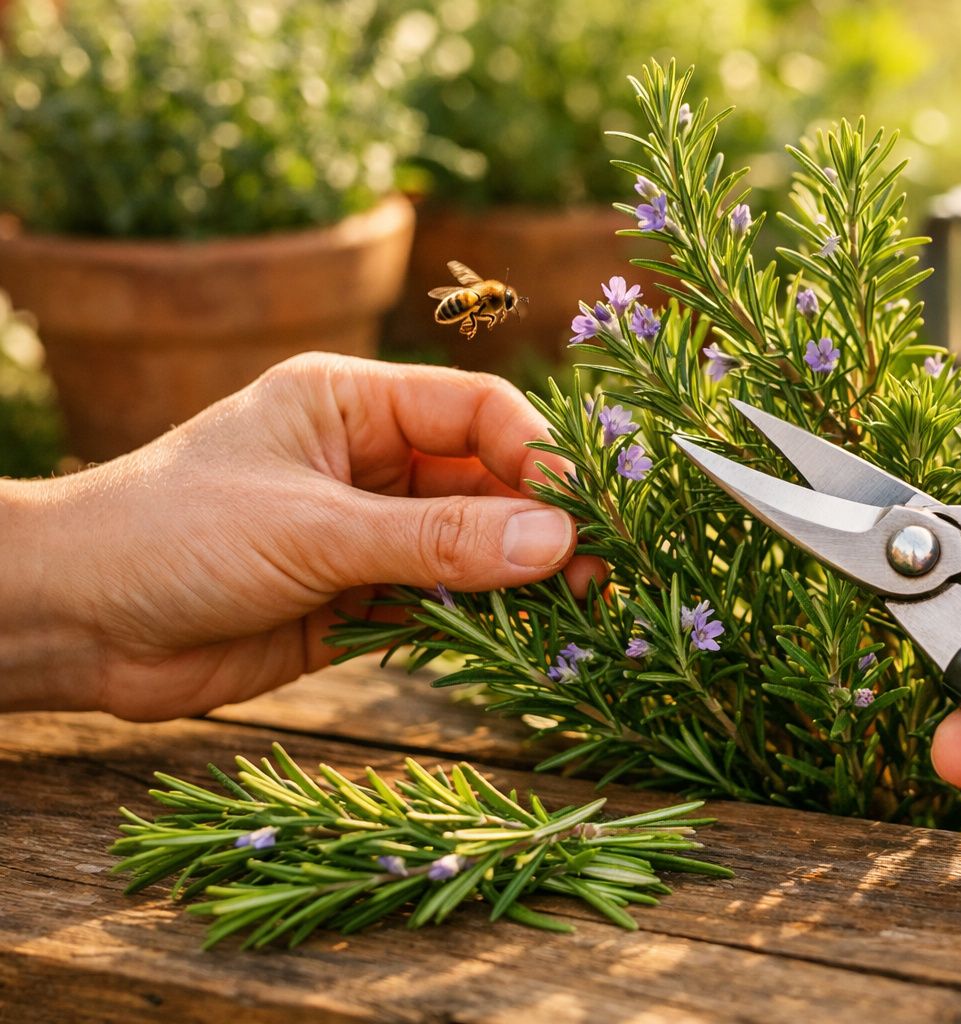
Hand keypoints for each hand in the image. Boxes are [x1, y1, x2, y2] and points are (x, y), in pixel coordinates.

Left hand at [0, 354, 600, 719]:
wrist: (70, 624)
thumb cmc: (173, 537)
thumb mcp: (314, 529)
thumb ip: (438, 541)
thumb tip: (557, 542)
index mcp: (352, 403)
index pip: (476, 410)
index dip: (537, 453)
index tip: (579, 509)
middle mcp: (367, 461)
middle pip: (486, 480)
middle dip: (540, 523)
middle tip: (599, 571)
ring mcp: (365, 531)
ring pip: (470, 546)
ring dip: (517, 576)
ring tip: (578, 610)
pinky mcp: (356, 599)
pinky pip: (439, 601)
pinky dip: (479, 619)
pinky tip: (520, 638)